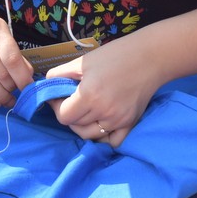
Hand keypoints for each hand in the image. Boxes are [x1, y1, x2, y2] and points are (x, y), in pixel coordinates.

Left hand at [45, 36, 164, 146]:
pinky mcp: (131, 123)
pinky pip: (112, 142)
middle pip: (75, 126)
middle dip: (69, 113)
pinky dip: (103, 137)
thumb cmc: (115, 55)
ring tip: (84, 109)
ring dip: (82, 125)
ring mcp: (119, 121)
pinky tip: (100, 123)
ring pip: (90, 135)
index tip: (59, 96)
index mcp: (89, 96)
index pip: (63, 116)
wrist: (150, 57)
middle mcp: (104, 112)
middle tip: (71, 99)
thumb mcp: (82, 62)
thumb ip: (59, 75)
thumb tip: (46, 86)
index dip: (57, 106)